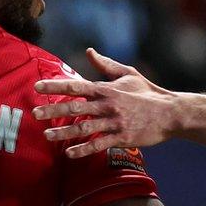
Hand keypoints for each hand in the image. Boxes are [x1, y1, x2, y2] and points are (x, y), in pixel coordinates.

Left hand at [35, 49, 180, 157]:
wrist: (170, 113)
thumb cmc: (148, 92)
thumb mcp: (128, 73)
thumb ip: (106, 65)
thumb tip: (89, 51)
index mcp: (107, 89)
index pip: (76, 85)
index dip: (55, 86)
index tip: (37, 87)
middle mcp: (108, 105)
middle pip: (75, 108)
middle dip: (53, 110)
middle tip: (35, 113)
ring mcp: (114, 122)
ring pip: (84, 128)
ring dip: (64, 133)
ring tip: (46, 135)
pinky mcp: (122, 138)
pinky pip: (99, 144)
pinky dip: (83, 149)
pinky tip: (69, 153)